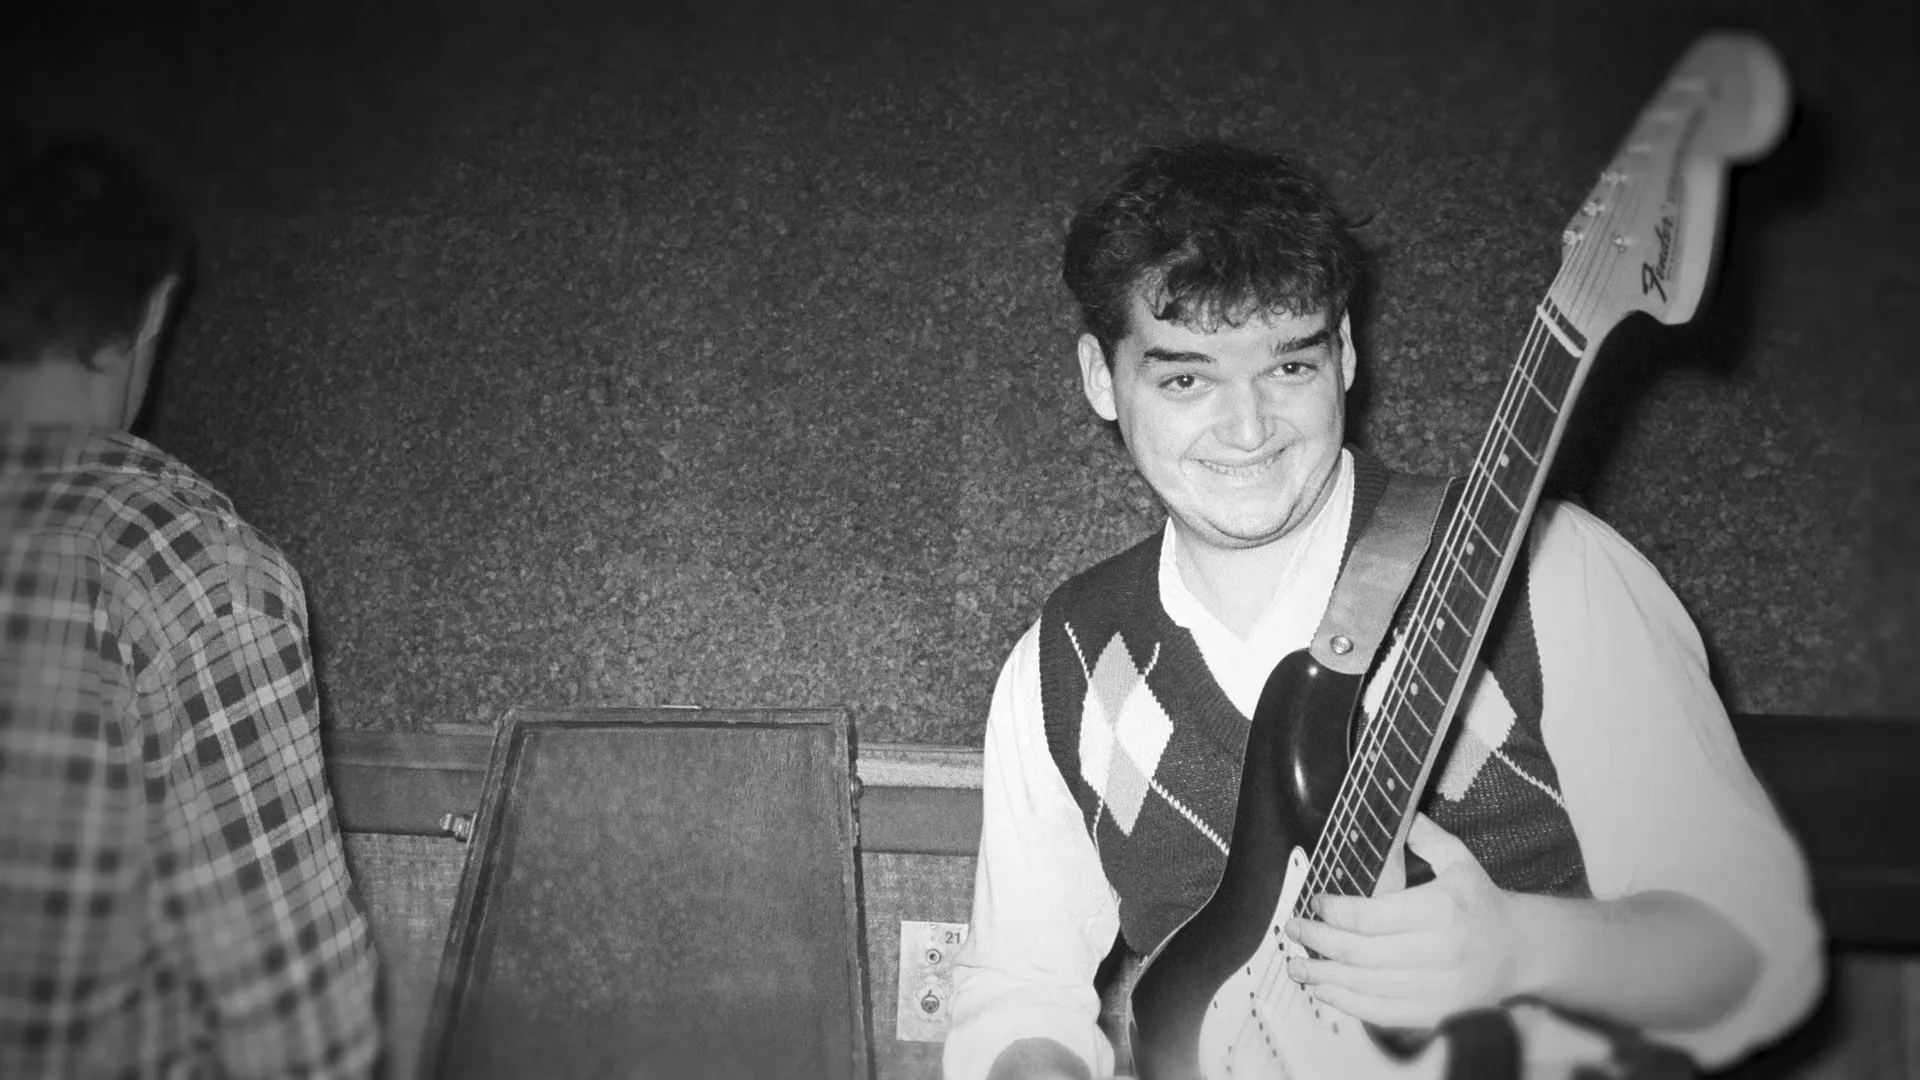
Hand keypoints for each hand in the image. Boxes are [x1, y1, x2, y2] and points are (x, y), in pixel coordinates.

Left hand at [1282, 813, 1522, 1029]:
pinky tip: (1325, 990)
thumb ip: (1424, 836)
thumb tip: (1392, 815)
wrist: (1520, 952)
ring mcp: (1438, 989)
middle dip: (1318, 941)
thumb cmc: (1479, 902)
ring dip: (1324, 977)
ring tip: (1296, 965)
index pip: (1372, 917)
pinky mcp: (1435, 1014)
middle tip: (1293, 929)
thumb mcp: (1459, 860)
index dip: (1335, 913)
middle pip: (1361, 953)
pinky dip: (1347, 1003)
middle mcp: (1441, 952)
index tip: (1315, 903)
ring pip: (1366, 986)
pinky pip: (1381, 1013)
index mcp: (1443, 909)